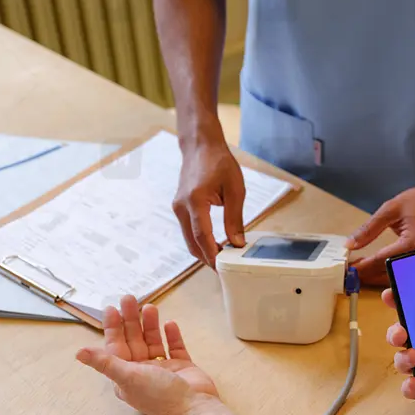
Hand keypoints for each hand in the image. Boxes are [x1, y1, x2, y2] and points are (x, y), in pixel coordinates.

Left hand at [76, 295, 220, 414]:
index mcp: (126, 376)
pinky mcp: (182, 367)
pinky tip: (170, 324)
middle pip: (134, 340)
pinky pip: (175, 347)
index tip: (111, 308)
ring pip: (154, 341)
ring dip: (151, 325)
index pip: (116, 347)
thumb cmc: (159, 394)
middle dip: (131, 320)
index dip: (113, 328)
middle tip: (129, 298)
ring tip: (151, 307)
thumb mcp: (128, 377)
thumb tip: (78, 352)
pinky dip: (172, 336)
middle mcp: (143, 371)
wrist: (194, 408)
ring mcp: (164, 369)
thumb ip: (105, 363)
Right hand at [173, 136, 245, 266]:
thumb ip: (235, 219)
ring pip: (188, 239)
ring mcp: (178, 207)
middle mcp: (182, 206)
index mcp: (195, 201)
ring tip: (222, 258)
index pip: (202, 236)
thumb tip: (237, 243)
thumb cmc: (219, 162)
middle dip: (207, 258)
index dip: (212, 255)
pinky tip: (214, 244)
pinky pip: (187, 230)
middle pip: (192, 243)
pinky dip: (199, 240)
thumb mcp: (235, 190)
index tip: (222, 267)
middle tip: (224, 269)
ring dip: (203, 251)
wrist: (201, 146)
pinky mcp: (179, 207)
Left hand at [346, 182, 414, 285]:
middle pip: (390, 275)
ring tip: (363, 273)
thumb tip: (351, 244)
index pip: (380, 261)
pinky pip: (409, 274)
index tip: (348, 270)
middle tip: (352, 274)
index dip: (362, 267)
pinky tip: (380, 270)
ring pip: (400, 278)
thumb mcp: (391, 209)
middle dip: (369, 276)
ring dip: (380, 277)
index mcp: (412, 244)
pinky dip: (393, 273)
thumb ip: (369, 229)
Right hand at [383, 259, 414, 409]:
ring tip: (414, 357)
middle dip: (394, 331)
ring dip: (402, 358)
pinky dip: (409, 387)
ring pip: (402, 360)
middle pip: (400, 333)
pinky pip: (412, 388)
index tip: (390, 293)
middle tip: (402, 332)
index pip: (412, 307)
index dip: (396, 298)